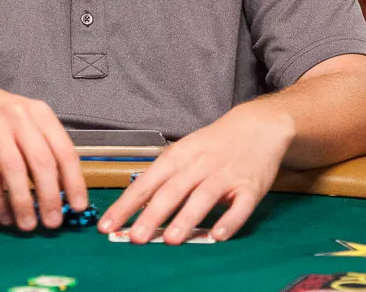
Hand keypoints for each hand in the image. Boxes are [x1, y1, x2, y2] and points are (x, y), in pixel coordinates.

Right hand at [0, 73, 86, 230]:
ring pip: (14, 170)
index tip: (78, 207)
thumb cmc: (0, 115)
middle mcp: (19, 117)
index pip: (64, 150)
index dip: (74, 181)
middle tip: (53, 222)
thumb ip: (45, 148)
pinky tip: (4, 215)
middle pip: (41, 161)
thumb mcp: (27, 121)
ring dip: (23, 202)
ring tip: (28, 224)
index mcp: (40, 113)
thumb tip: (63, 190)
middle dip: (50, 196)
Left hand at [97, 103, 291, 244]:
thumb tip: (139, 207)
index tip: (108, 225)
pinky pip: (240, 206)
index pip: (147, 182)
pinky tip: (218, 236)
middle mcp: (199, 164)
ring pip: (203, 197)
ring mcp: (225, 175)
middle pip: (172, 190)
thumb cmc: (214, 143)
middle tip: (135, 237)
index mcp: (178, 156)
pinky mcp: (250, 187)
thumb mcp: (185, 152)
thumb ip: (165, 178)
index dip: (127, 204)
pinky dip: (229, 221)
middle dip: (152, 215)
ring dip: (186, 218)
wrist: (257, 125)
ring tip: (171, 240)